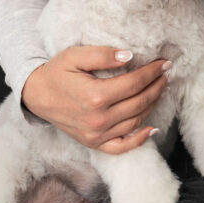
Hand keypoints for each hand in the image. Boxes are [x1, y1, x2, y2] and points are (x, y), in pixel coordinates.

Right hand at [21, 46, 169, 152]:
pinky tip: (151, 128)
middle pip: (139, 102)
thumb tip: (130, 55)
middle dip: (157, 86)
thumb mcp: (76, 56)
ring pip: (135, 121)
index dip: (153, 72)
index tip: (164, 63)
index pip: (134, 83)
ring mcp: (96, 134)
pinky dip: (139, 140)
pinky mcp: (93, 143)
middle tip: (167, 74)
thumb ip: (103, 55)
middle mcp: (98, 119)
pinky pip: (121, 147)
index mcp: (95, 96)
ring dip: (152, 105)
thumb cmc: (57, 72)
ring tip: (160, 89)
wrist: (36, 95)